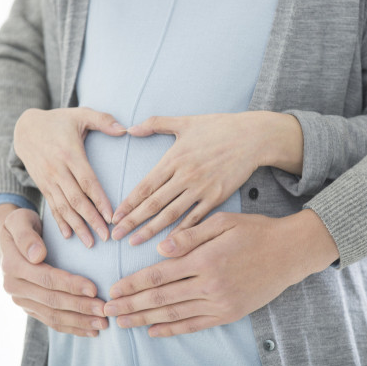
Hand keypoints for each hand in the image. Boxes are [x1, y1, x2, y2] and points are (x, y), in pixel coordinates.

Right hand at [0, 204, 107, 336]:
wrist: (8, 238)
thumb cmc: (20, 225)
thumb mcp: (19, 221)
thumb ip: (27, 237)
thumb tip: (37, 256)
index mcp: (13, 266)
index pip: (47, 278)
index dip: (71, 285)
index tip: (95, 289)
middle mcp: (14, 287)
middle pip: (52, 300)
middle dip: (81, 307)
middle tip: (105, 310)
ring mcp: (21, 300)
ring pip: (53, 315)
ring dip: (79, 322)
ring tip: (103, 324)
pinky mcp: (29, 307)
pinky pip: (51, 320)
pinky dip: (71, 327)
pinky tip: (90, 331)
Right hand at [13, 107, 125, 246]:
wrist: (24, 127)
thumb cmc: (59, 121)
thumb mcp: (81, 114)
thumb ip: (103, 120)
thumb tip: (125, 129)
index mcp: (70, 154)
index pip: (87, 181)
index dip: (99, 200)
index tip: (111, 216)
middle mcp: (58, 170)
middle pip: (76, 199)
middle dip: (91, 220)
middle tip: (106, 237)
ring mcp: (48, 180)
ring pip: (64, 207)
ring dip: (77, 226)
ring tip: (90, 243)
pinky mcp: (43, 185)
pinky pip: (52, 206)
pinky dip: (60, 222)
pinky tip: (68, 236)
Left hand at [104, 210, 337, 336]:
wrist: (289, 252)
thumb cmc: (256, 232)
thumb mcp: (223, 222)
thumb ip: (190, 235)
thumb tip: (161, 249)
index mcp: (204, 259)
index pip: (159, 274)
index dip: (133, 283)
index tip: (114, 289)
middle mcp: (209, 285)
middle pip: (160, 297)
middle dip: (131, 305)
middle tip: (108, 310)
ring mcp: (220, 302)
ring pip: (174, 314)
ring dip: (145, 320)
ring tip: (123, 323)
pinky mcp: (230, 313)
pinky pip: (196, 325)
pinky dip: (173, 330)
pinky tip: (154, 331)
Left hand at [111, 111, 302, 244]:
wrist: (252, 137)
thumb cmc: (218, 127)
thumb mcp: (185, 121)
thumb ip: (155, 124)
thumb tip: (129, 128)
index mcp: (174, 159)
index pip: (145, 186)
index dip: (128, 203)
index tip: (114, 217)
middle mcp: (185, 176)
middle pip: (153, 204)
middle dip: (132, 222)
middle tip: (115, 236)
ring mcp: (201, 189)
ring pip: (171, 214)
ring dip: (151, 230)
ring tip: (134, 243)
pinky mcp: (217, 198)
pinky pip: (195, 219)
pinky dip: (181, 232)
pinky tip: (169, 243)